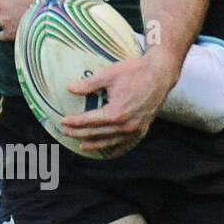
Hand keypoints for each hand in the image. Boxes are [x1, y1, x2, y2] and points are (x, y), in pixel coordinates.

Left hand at [62, 50, 177, 155]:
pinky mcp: (143, 128)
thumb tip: (70, 88)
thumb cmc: (135, 72)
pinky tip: (108, 152)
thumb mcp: (109, 75)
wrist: (160, 74)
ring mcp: (135, 129)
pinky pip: (127, 143)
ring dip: (95, 144)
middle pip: (97, 133)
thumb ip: (89, 84)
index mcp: (116, 113)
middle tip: (66, 132)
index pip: (89, 121)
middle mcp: (126, 125)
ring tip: (82, 145)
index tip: (63, 122)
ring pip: (110, 141)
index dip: (74, 122)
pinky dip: (116, 149)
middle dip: (79, 133)